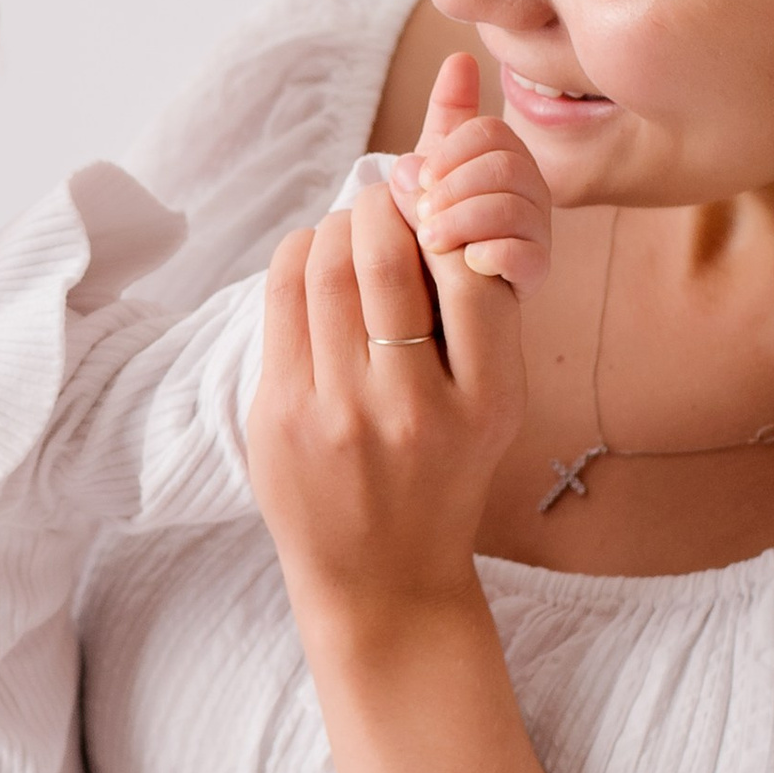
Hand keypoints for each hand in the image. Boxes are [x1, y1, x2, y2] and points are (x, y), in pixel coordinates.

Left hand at [247, 60, 543, 630]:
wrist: (381, 581)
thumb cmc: (444, 475)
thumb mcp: (495, 403)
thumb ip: (483, 311)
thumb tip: (442, 191)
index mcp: (487, 402)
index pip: (471, 263)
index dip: (448, 213)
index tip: (439, 202)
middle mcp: (411, 408)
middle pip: (385, 250)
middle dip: (384, 204)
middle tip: (390, 196)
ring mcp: (336, 415)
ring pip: (325, 260)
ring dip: (338, 222)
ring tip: (355, 226)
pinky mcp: (277, 416)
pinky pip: (281, 294)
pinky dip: (300, 253)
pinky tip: (316, 257)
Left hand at [385, 50, 551, 284]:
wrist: (436, 282)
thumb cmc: (437, 216)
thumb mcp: (435, 163)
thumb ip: (447, 116)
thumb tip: (460, 60)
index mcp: (506, 155)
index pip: (489, 133)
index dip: (451, 152)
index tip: (420, 177)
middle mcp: (530, 188)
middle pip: (504, 165)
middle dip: (455, 187)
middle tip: (421, 213)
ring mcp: (536, 229)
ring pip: (511, 207)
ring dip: (462, 221)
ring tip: (429, 239)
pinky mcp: (535, 271)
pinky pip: (526, 255)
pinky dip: (491, 254)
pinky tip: (466, 260)